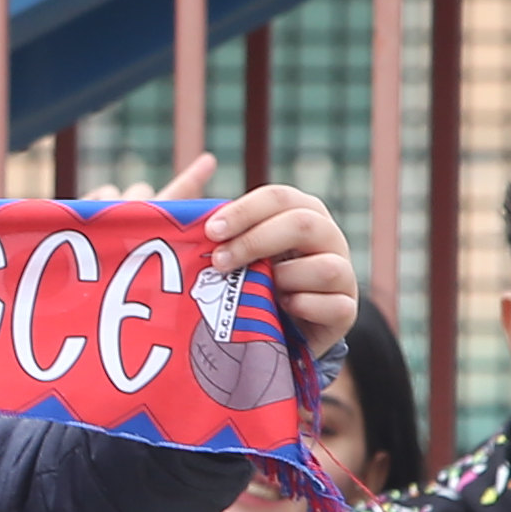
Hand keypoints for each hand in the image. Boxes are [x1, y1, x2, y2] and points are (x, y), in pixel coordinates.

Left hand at [150, 153, 357, 366]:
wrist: (273, 332)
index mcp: (300, 213)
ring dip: (284, 280)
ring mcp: (342, 274)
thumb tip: (164, 179)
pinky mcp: (346, 311)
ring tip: (257, 292)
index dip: (245, 210)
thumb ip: (212, 225)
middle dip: (258, 241)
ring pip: (326, 267)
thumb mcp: (229, 251)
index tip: (210, 231)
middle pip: (306, 223)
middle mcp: (328, 238)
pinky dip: (303, 308)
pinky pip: (335, 306)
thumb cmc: (244, 282)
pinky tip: (280, 311)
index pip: (280, 195)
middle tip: (220, 262)